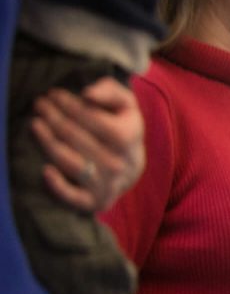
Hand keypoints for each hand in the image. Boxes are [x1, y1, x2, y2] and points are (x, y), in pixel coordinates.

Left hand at [32, 80, 144, 212]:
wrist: (130, 168)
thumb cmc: (122, 129)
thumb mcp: (125, 106)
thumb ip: (110, 91)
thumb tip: (87, 93)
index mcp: (129, 137)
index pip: (94, 119)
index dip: (70, 104)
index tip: (53, 93)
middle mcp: (120, 163)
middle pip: (78, 138)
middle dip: (55, 117)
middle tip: (39, 104)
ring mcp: (108, 184)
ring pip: (73, 163)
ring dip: (49, 142)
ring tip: (35, 123)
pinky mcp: (96, 202)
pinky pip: (75, 198)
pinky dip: (58, 187)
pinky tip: (45, 170)